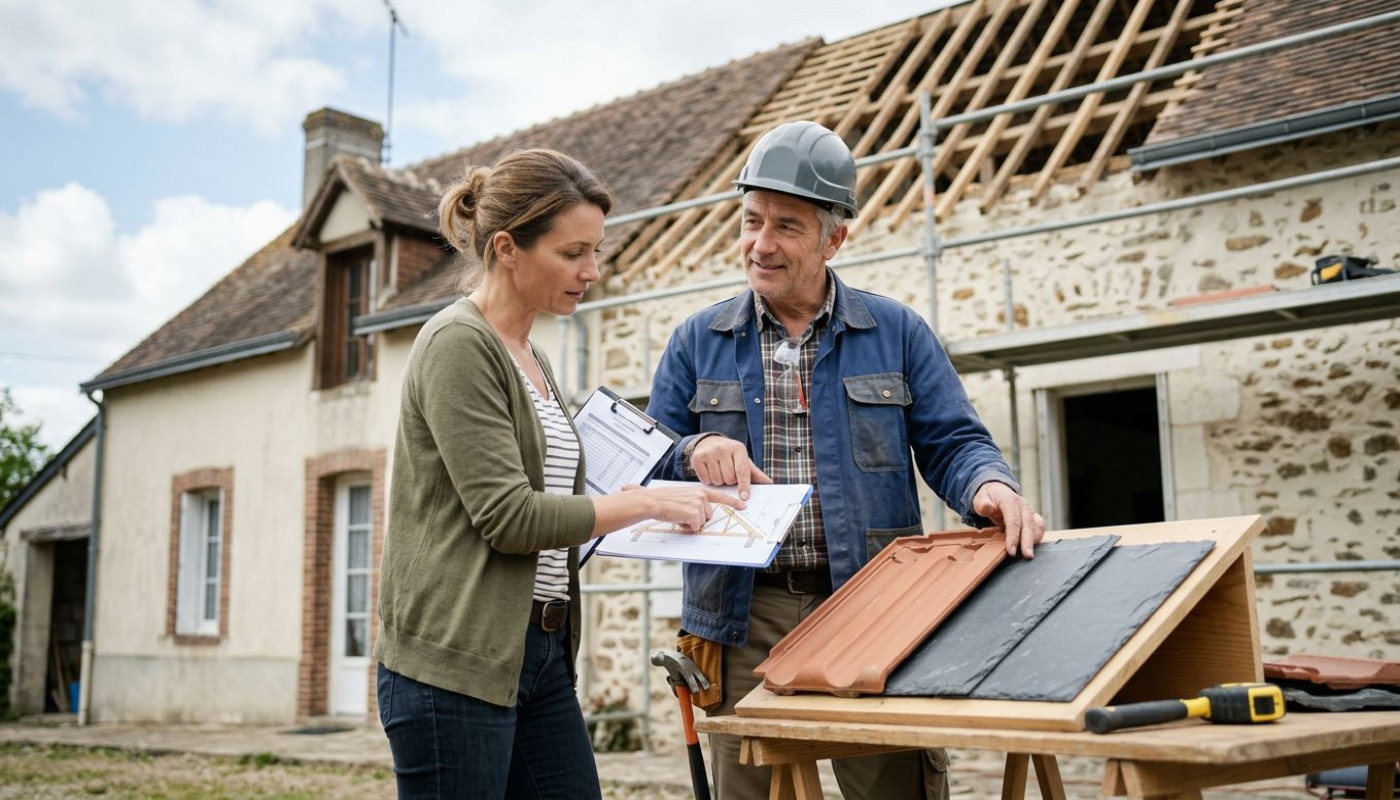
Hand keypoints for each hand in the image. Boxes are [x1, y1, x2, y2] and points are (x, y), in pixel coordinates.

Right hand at [623, 484, 745, 531]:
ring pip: (701, 522)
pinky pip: (694, 527)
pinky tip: (677, 519)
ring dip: (690, 523)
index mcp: (699, 490)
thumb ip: (694, 501)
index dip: (732, 502)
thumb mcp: (683, 495)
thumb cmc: (663, 499)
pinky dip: (685, 527)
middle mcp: (701, 496)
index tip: (743, 505)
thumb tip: (700, 514)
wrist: (653, 501)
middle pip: (708, 515)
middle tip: (682, 513)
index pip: (720, 495)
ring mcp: (699, 505)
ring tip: (678, 515)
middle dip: (697, 518)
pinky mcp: (695, 515)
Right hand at [690, 436, 771, 498]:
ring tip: (718, 472)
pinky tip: (709, 472)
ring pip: (717, 481)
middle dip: (729, 482)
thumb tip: (770, 484)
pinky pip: (705, 480)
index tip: (745, 497)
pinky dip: (708, 481)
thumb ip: (755, 473)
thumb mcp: (743, 460)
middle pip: (729, 479)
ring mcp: (709, 452)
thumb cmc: (730, 455)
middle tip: (727, 474)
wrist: (709, 442)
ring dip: (719, 482)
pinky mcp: (697, 458)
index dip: (744, 485)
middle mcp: (723, 448)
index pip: (742, 470)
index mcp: (738, 449)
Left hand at [972, 481, 1044, 558]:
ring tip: (1027, 553)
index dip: (1013, 536)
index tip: (1011, 550)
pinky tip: (1029, 547)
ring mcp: (1030, 511)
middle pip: (1028, 524)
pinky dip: (1037, 538)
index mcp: (1010, 500)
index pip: (1013, 520)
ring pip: (1038, 526)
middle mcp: (1023, 505)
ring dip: (1034, 540)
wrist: (997, 493)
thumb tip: (986, 506)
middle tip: (1027, 556)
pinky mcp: (1034, 517)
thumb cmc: (988, 499)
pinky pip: (1040, 528)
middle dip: (1028, 542)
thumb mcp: (980, 499)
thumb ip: (982, 504)